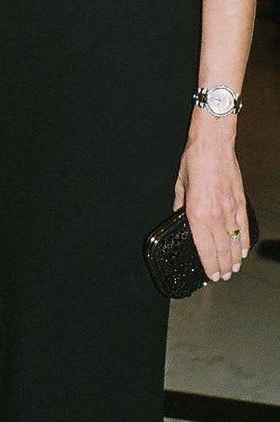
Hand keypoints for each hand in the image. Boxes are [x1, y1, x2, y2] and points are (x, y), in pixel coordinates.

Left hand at [174, 123, 247, 282]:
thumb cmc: (194, 162)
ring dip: (234, 257)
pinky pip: (243, 226)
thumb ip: (179, 205)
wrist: (213, 145)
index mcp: (196, 213)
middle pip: (221, 248)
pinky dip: (244, 240)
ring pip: (234, 240)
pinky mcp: (240, 201)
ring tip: (233, 269)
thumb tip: (177, 216)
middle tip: (223, 276)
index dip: (209, 264)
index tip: (211, 275)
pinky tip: (243, 250)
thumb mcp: (179, 185)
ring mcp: (230, 209)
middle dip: (222, 265)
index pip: (204, 247)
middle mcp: (215, 215)